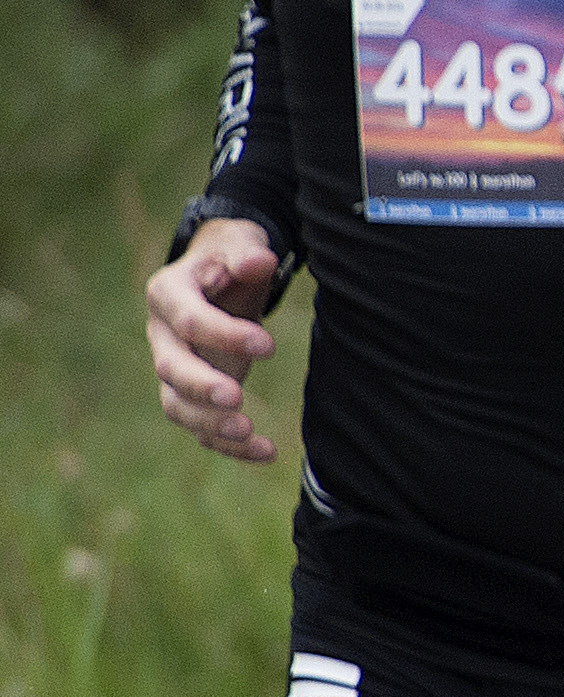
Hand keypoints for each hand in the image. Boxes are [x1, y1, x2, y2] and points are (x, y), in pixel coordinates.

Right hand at [144, 218, 287, 462]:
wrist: (221, 274)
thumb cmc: (232, 256)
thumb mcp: (240, 244)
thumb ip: (247, 253)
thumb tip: (258, 262)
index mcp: (168, 294)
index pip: (188, 320)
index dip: (223, 334)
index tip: (267, 346)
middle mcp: (163, 334)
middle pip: (170, 368)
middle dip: (201, 387)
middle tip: (237, 399)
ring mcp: (174, 366)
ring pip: (176, 404)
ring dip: (208, 423)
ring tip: (247, 432)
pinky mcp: (192, 392)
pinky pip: (201, 425)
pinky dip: (229, 445)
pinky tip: (266, 452)